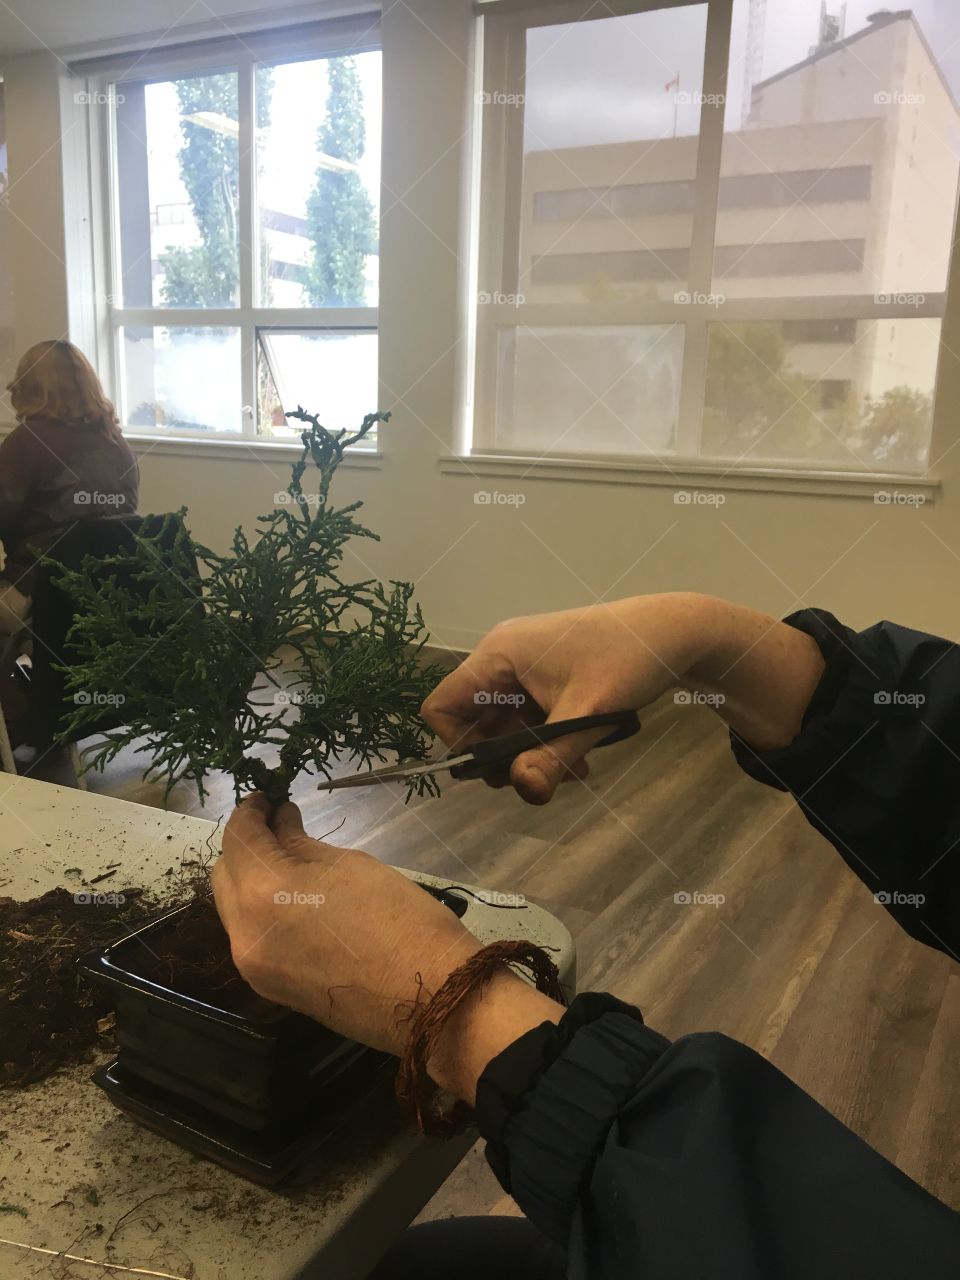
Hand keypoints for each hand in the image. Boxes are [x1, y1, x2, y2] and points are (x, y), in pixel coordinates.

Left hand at [213, 795, 561, 1101]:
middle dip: (246, 845)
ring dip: (251, 879)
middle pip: (224, 874)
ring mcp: (252, 967)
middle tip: (278, 824)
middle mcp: (242, 932)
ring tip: (290, 859)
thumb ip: (302, 844)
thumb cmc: (400, 918)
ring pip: (233, 908)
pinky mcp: (269, 988)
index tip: (268, 795)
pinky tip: (295, 898)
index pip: (238, 838)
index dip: (250, 810)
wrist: (430, 998)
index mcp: (263, 893)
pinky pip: (251, 936)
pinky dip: (262, 910)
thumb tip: (280, 822)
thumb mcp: (349, 866)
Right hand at [422, 594, 713, 803]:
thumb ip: (552, 755)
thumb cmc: (628, 660)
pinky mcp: (545, 674)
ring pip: (505, 725)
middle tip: (546, 776)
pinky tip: (580, 755)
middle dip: (507, 757)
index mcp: (498, 655)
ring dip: (531, 754)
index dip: (459, 745)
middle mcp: (502, 656)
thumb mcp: (589, 713)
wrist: (673, 632)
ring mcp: (524, 665)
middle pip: (474, 722)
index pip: (441, 705)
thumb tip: (524, 792)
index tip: (501, 766)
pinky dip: (547, 740)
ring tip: (573, 768)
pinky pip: (528, 716)